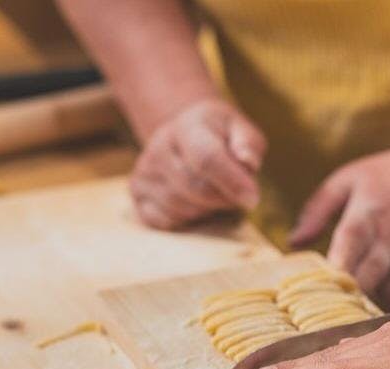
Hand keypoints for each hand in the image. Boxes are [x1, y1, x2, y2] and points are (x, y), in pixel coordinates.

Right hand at [129, 99, 266, 229]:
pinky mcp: (137, 193)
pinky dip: (188, 219)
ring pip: (182, 208)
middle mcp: (159, 146)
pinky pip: (166, 221)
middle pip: (196, 189)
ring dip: (208, 209)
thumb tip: (248, 162)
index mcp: (187, 126)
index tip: (253, 199)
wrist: (185, 135)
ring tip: (215, 192)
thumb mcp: (241, 130)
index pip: (206, 158)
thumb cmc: (221, 137)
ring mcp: (144, 171)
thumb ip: (249, 144)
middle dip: (224, 199)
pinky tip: (195, 202)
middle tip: (238, 193)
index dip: (232, 182)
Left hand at [288, 147, 389, 308]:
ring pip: (379, 299)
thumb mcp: (349, 179)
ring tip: (339, 305)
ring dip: (359, 304)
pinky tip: (367, 293)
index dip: (330, 278)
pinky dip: (379, 301)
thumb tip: (293, 243)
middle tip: (315, 309)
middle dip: (340, 300)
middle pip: (363, 285)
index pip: (347, 254)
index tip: (309, 292)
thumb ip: (317, 210)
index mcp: (368, 217)